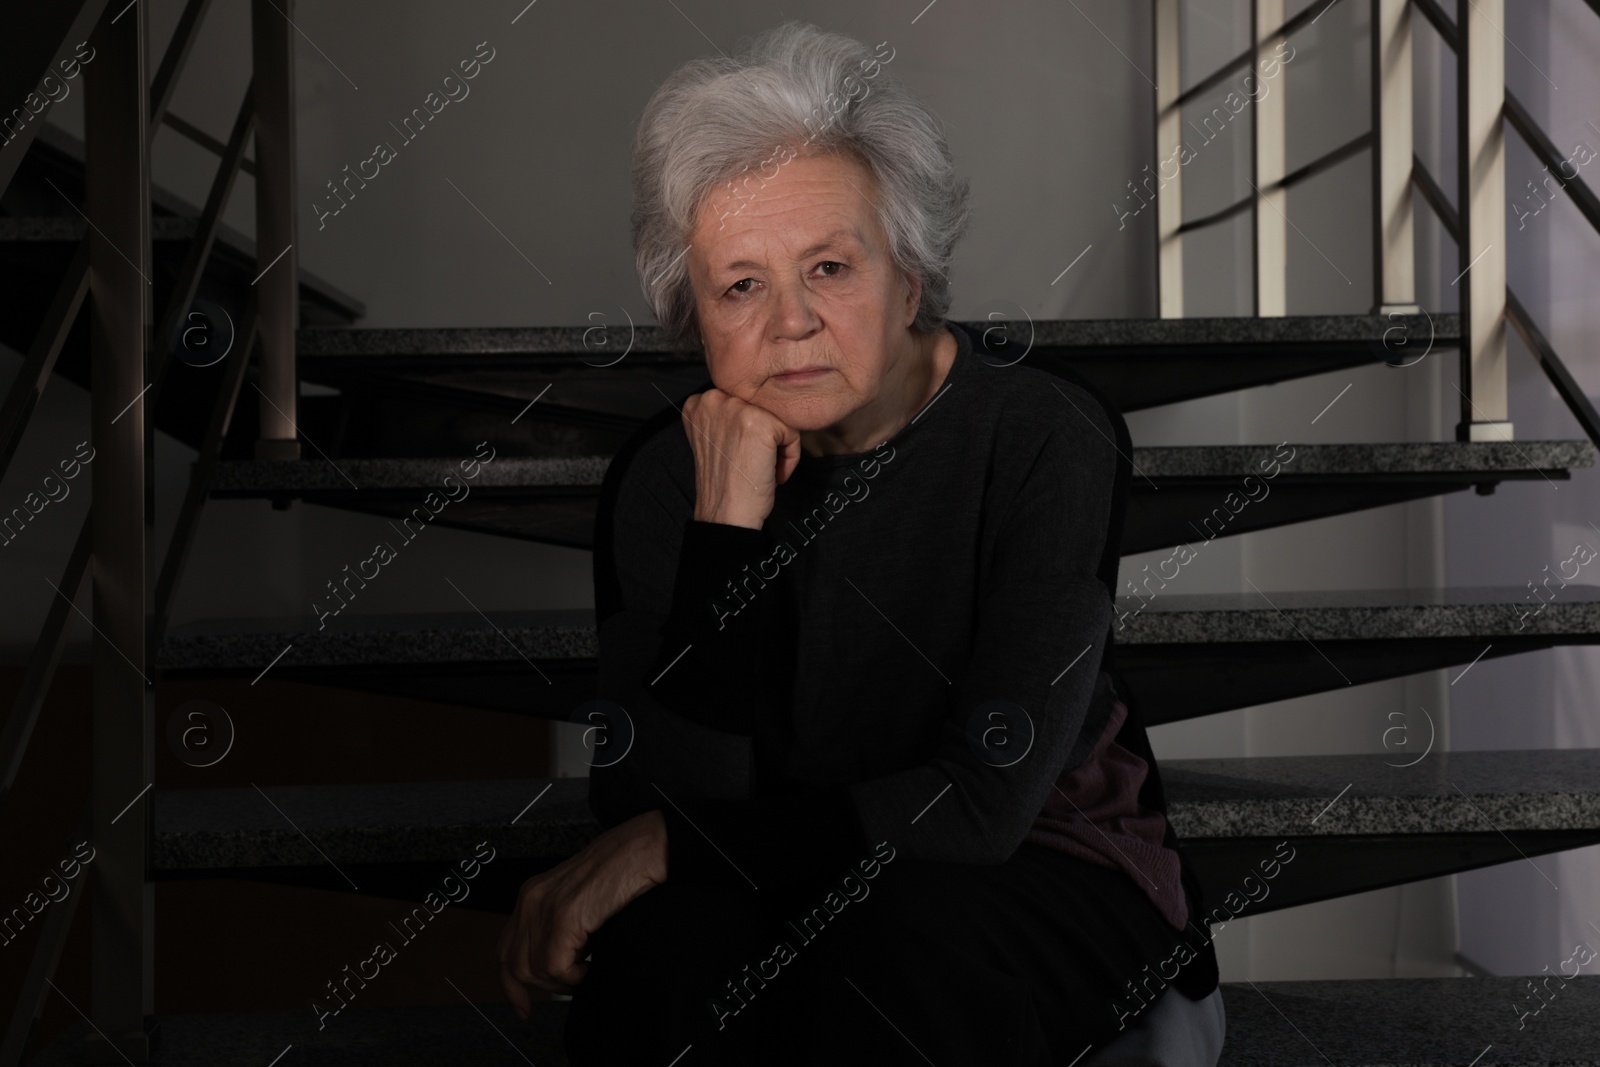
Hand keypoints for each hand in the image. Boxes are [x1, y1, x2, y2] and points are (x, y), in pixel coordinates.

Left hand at [497, 809, 667, 1013]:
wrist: (641, 850)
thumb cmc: (620, 875)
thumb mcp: (578, 904)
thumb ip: (560, 931)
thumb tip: (558, 971)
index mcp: (531, 895)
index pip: (505, 950)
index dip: (511, 984)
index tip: (522, 1007)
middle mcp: (530, 899)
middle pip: (513, 964)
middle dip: (539, 987)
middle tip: (570, 985)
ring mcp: (545, 906)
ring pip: (534, 969)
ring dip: (563, 981)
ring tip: (587, 970)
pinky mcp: (564, 914)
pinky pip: (555, 965)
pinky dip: (574, 976)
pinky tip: (591, 965)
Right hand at [681, 388, 800, 528]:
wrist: (725, 516)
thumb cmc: (724, 485)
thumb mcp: (715, 439)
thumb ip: (727, 417)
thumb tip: (757, 407)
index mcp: (698, 402)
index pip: (743, 403)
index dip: (748, 433)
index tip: (742, 455)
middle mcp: (713, 399)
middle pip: (761, 407)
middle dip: (764, 438)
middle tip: (753, 464)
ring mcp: (736, 409)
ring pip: (777, 419)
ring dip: (778, 448)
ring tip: (762, 469)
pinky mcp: (759, 422)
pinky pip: (791, 433)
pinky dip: (790, 457)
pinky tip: (772, 473)